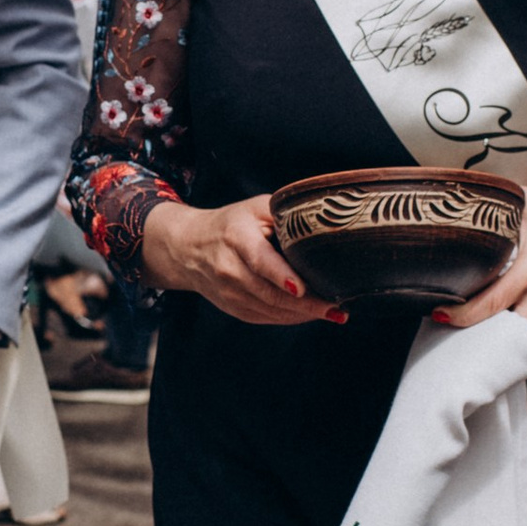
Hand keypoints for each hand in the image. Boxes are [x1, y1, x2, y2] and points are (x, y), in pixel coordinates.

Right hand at [139, 192, 343, 328]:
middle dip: (306, 305)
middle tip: (337, 308)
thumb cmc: (232, 223)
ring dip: (303, 315)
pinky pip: (265, 318)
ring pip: (270, 310)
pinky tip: (309, 314)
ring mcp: (228, 292)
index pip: (260, 260)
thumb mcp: (255, 207)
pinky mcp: (232, 308)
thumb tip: (325, 225)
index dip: (282, 277)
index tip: (303, 289)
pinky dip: (289, 318)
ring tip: (332, 312)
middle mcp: (228, 268)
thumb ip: (286, 214)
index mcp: (236, 237)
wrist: (189, 247)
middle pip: (270, 293)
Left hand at [433, 194, 526, 337]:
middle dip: (470, 334)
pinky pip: (519, 347)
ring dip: (484, 343)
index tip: (439, 309)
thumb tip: (464, 191)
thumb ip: (502, 198)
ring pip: (510, 345)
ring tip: (457, 336)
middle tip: (442, 325)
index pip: (495, 299)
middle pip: (502, 331)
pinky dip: (500, 346)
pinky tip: (480, 338)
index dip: (464, 311)